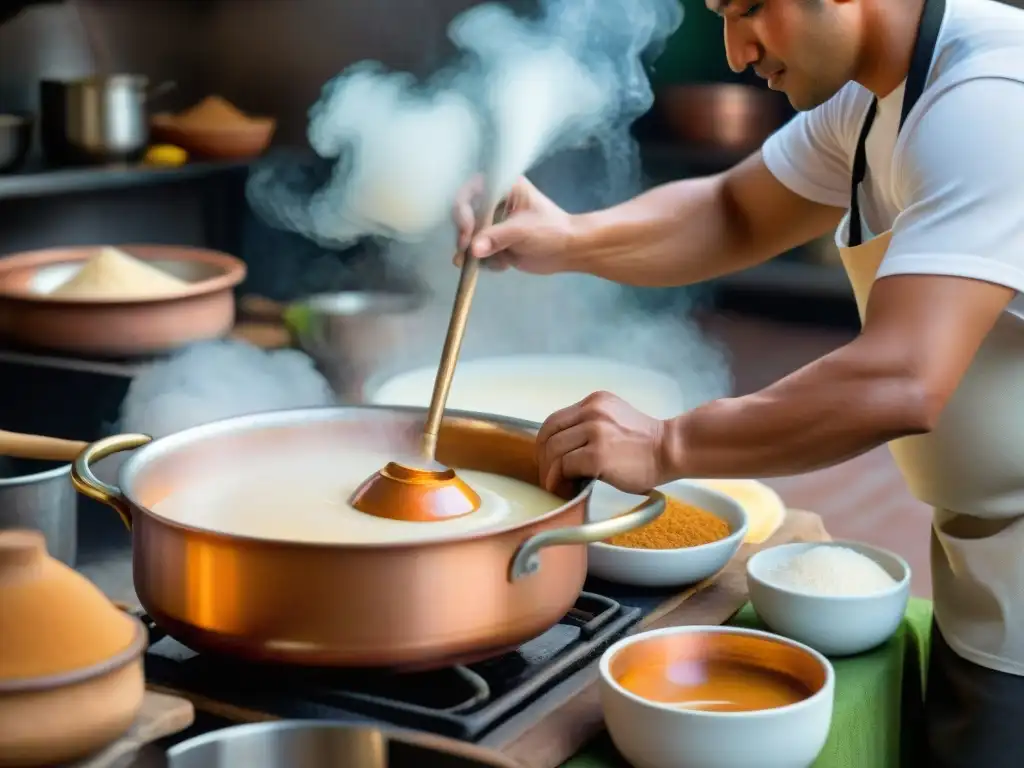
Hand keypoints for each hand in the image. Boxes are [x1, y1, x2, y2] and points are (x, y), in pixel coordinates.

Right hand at [452, 175, 576, 273]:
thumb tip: (472, 249)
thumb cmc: (552, 230)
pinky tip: (504, 264)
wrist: (568, 251)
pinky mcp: (493, 242)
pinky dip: (485, 261)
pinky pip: (477, 252)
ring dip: (474, 252)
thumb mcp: (524, 230)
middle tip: (467, 251)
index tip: (468, 231)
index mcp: (502, 186)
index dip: (463, 210)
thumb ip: (497, 237)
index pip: (470, 191)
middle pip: (464, 214)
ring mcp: (491, 223)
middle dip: (465, 235)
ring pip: (468, 236)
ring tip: (490, 262)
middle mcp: (493, 202)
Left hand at [536, 391, 671, 494]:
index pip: (555, 420)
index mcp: (595, 402)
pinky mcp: (597, 454)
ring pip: (553, 450)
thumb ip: (590, 426)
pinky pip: (564, 466)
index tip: (548, 461)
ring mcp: (594, 431)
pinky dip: (557, 480)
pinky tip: (563, 489)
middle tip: (549, 477)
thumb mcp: (615, 422)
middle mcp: (592, 411)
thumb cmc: (647, 445)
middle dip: (543, 458)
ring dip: (549, 472)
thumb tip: (563, 452)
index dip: (545, 442)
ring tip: (556, 486)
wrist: (672, 450)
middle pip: (549, 433)